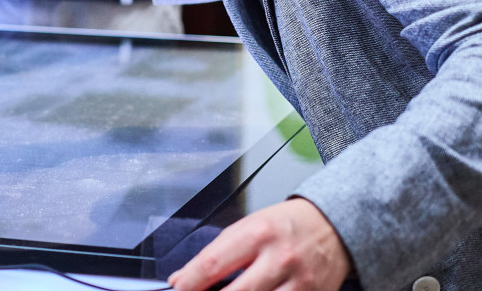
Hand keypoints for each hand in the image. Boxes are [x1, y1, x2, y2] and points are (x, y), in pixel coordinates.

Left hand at [169, 198, 351, 290]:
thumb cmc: (284, 225)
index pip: (213, 264)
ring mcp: (299, 283)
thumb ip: (214, 254)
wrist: (331, 227)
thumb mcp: (245, 226)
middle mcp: (279, 259)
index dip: (190, 283)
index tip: (177, 290)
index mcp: (257, 234)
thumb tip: (182, 278)